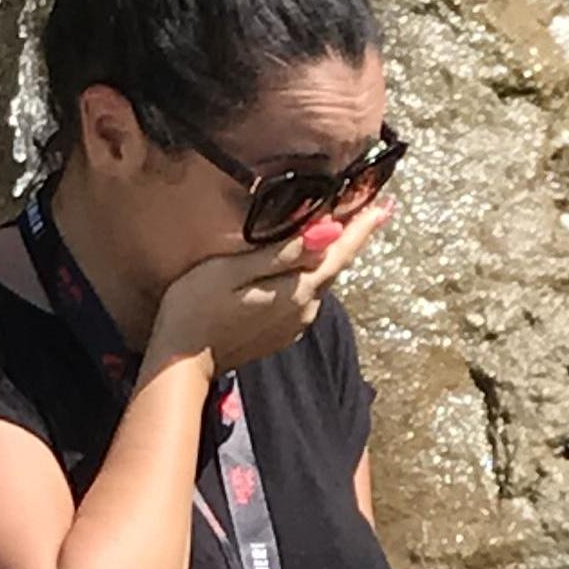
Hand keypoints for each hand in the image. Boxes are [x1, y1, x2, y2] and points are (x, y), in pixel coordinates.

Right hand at [146, 199, 394, 376]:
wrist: (181, 363)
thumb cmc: (196, 307)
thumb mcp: (233, 271)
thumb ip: (280, 253)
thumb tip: (326, 234)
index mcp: (297, 290)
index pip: (340, 251)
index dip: (363, 226)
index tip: (387, 205)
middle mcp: (305, 310)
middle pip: (334, 266)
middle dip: (351, 236)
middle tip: (369, 207)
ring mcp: (295, 325)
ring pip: (319, 282)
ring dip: (328, 256)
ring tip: (337, 229)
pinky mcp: (282, 333)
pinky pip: (305, 297)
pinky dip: (310, 276)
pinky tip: (302, 264)